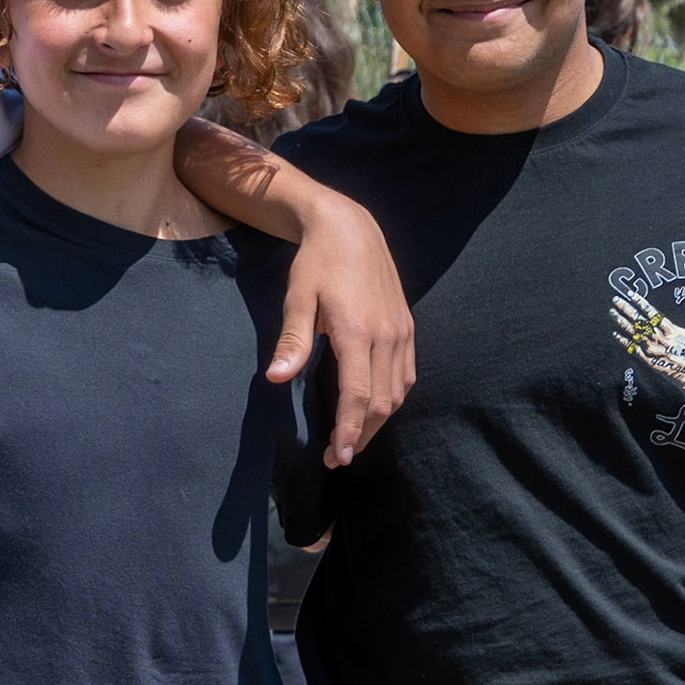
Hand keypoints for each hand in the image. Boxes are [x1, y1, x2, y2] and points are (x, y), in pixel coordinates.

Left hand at [268, 196, 414, 467]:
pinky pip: (406, 375)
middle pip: (380, 401)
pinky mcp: (407, 328)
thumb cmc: (316, 262)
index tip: (337, 457)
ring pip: (397, 392)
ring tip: (352, 440)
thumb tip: (276, 378)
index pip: (358, 394)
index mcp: (356, 329)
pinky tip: (373, 409)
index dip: (349, 430)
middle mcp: (386, 334)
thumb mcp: (297, 297)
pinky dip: (391, 399)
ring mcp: (401, 331)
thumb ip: (292, 340)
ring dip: (377, 422)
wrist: (350, 227)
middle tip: (336, 457)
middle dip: (361, 435)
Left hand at [610, 291, 684, 403]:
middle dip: (626, 309)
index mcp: (670, 330)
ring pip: (634, 333)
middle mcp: (659, 338)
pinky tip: (614, 334)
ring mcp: (652, 349)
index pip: (652, 312)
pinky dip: (623, 342)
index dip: (641, 302)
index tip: (631, 293)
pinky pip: (633, 350)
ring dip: (622, 322)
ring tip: (612, 312)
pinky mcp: (648, 360)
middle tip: (615, 299)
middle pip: (639, 320)